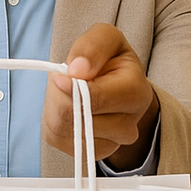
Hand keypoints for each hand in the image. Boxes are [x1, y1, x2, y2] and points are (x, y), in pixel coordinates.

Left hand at [44, 24, 158, 169]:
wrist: (116, 85)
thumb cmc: (111, 60)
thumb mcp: (106, 37)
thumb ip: (93, 45)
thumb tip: (77, 70)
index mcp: (136, 93)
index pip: (93, 98)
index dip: (68, 86)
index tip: (59, 76)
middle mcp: (128, 125)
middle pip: (72, 116)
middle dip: (59, 94)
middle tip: (66, 80)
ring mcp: (111, 143)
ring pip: (62, 128)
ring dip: (54, 106)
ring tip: (67, 93)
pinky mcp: (91, 153)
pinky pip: (58, 139)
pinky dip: (54, 121)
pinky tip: (67, 109)